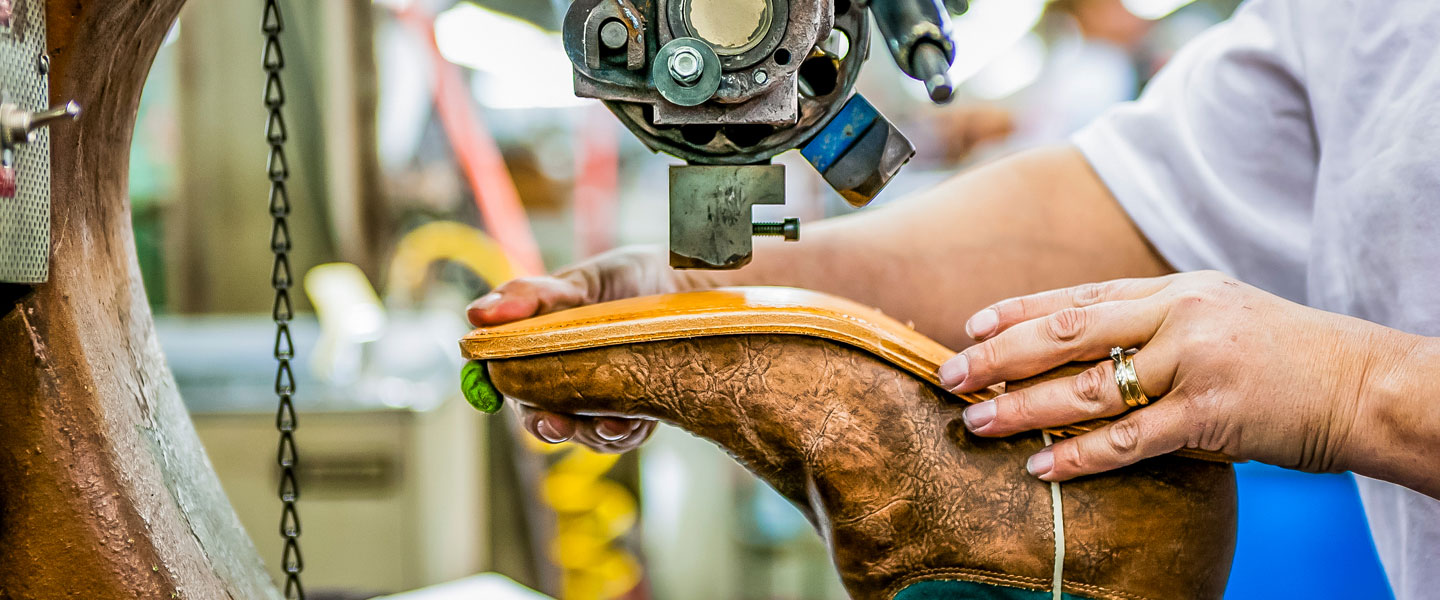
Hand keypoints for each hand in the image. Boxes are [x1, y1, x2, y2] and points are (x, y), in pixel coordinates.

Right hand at [467, 245, 706, 451]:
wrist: (690, 286)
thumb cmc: (628, 279)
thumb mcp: (582, 280)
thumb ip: (533, 296)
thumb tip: (476, 312)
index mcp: (539, 349)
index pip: (504, 377)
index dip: (497, 390)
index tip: (505, 394)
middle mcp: (563, 381)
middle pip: (539, 415)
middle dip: (546, 425)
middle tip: (556, 424)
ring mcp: (597, 402)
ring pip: (582, 433)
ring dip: (591, 433)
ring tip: (611, 422)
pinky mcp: (632, 415)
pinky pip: (620, 436)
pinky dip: (622, 432)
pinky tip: (631, 421)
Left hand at [938, 271, 1403, 481]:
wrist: (1364, 383)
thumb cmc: (1287, 355)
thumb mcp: (1219, 314)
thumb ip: (1156, 323)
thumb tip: (1088, 345)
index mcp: (1174, 290)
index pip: (1079, 296)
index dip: (1019, 310)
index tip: (970, 324)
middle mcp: (1177, 316)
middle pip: (1066, 333)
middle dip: (1000, 354)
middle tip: (950, 374)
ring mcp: (1194, 363)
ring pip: (1086, 388)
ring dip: (1022, 407)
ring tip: (975, 421)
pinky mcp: (1211, 415)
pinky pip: (1128, 440)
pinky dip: (1079, 456)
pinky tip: (1038, 467)